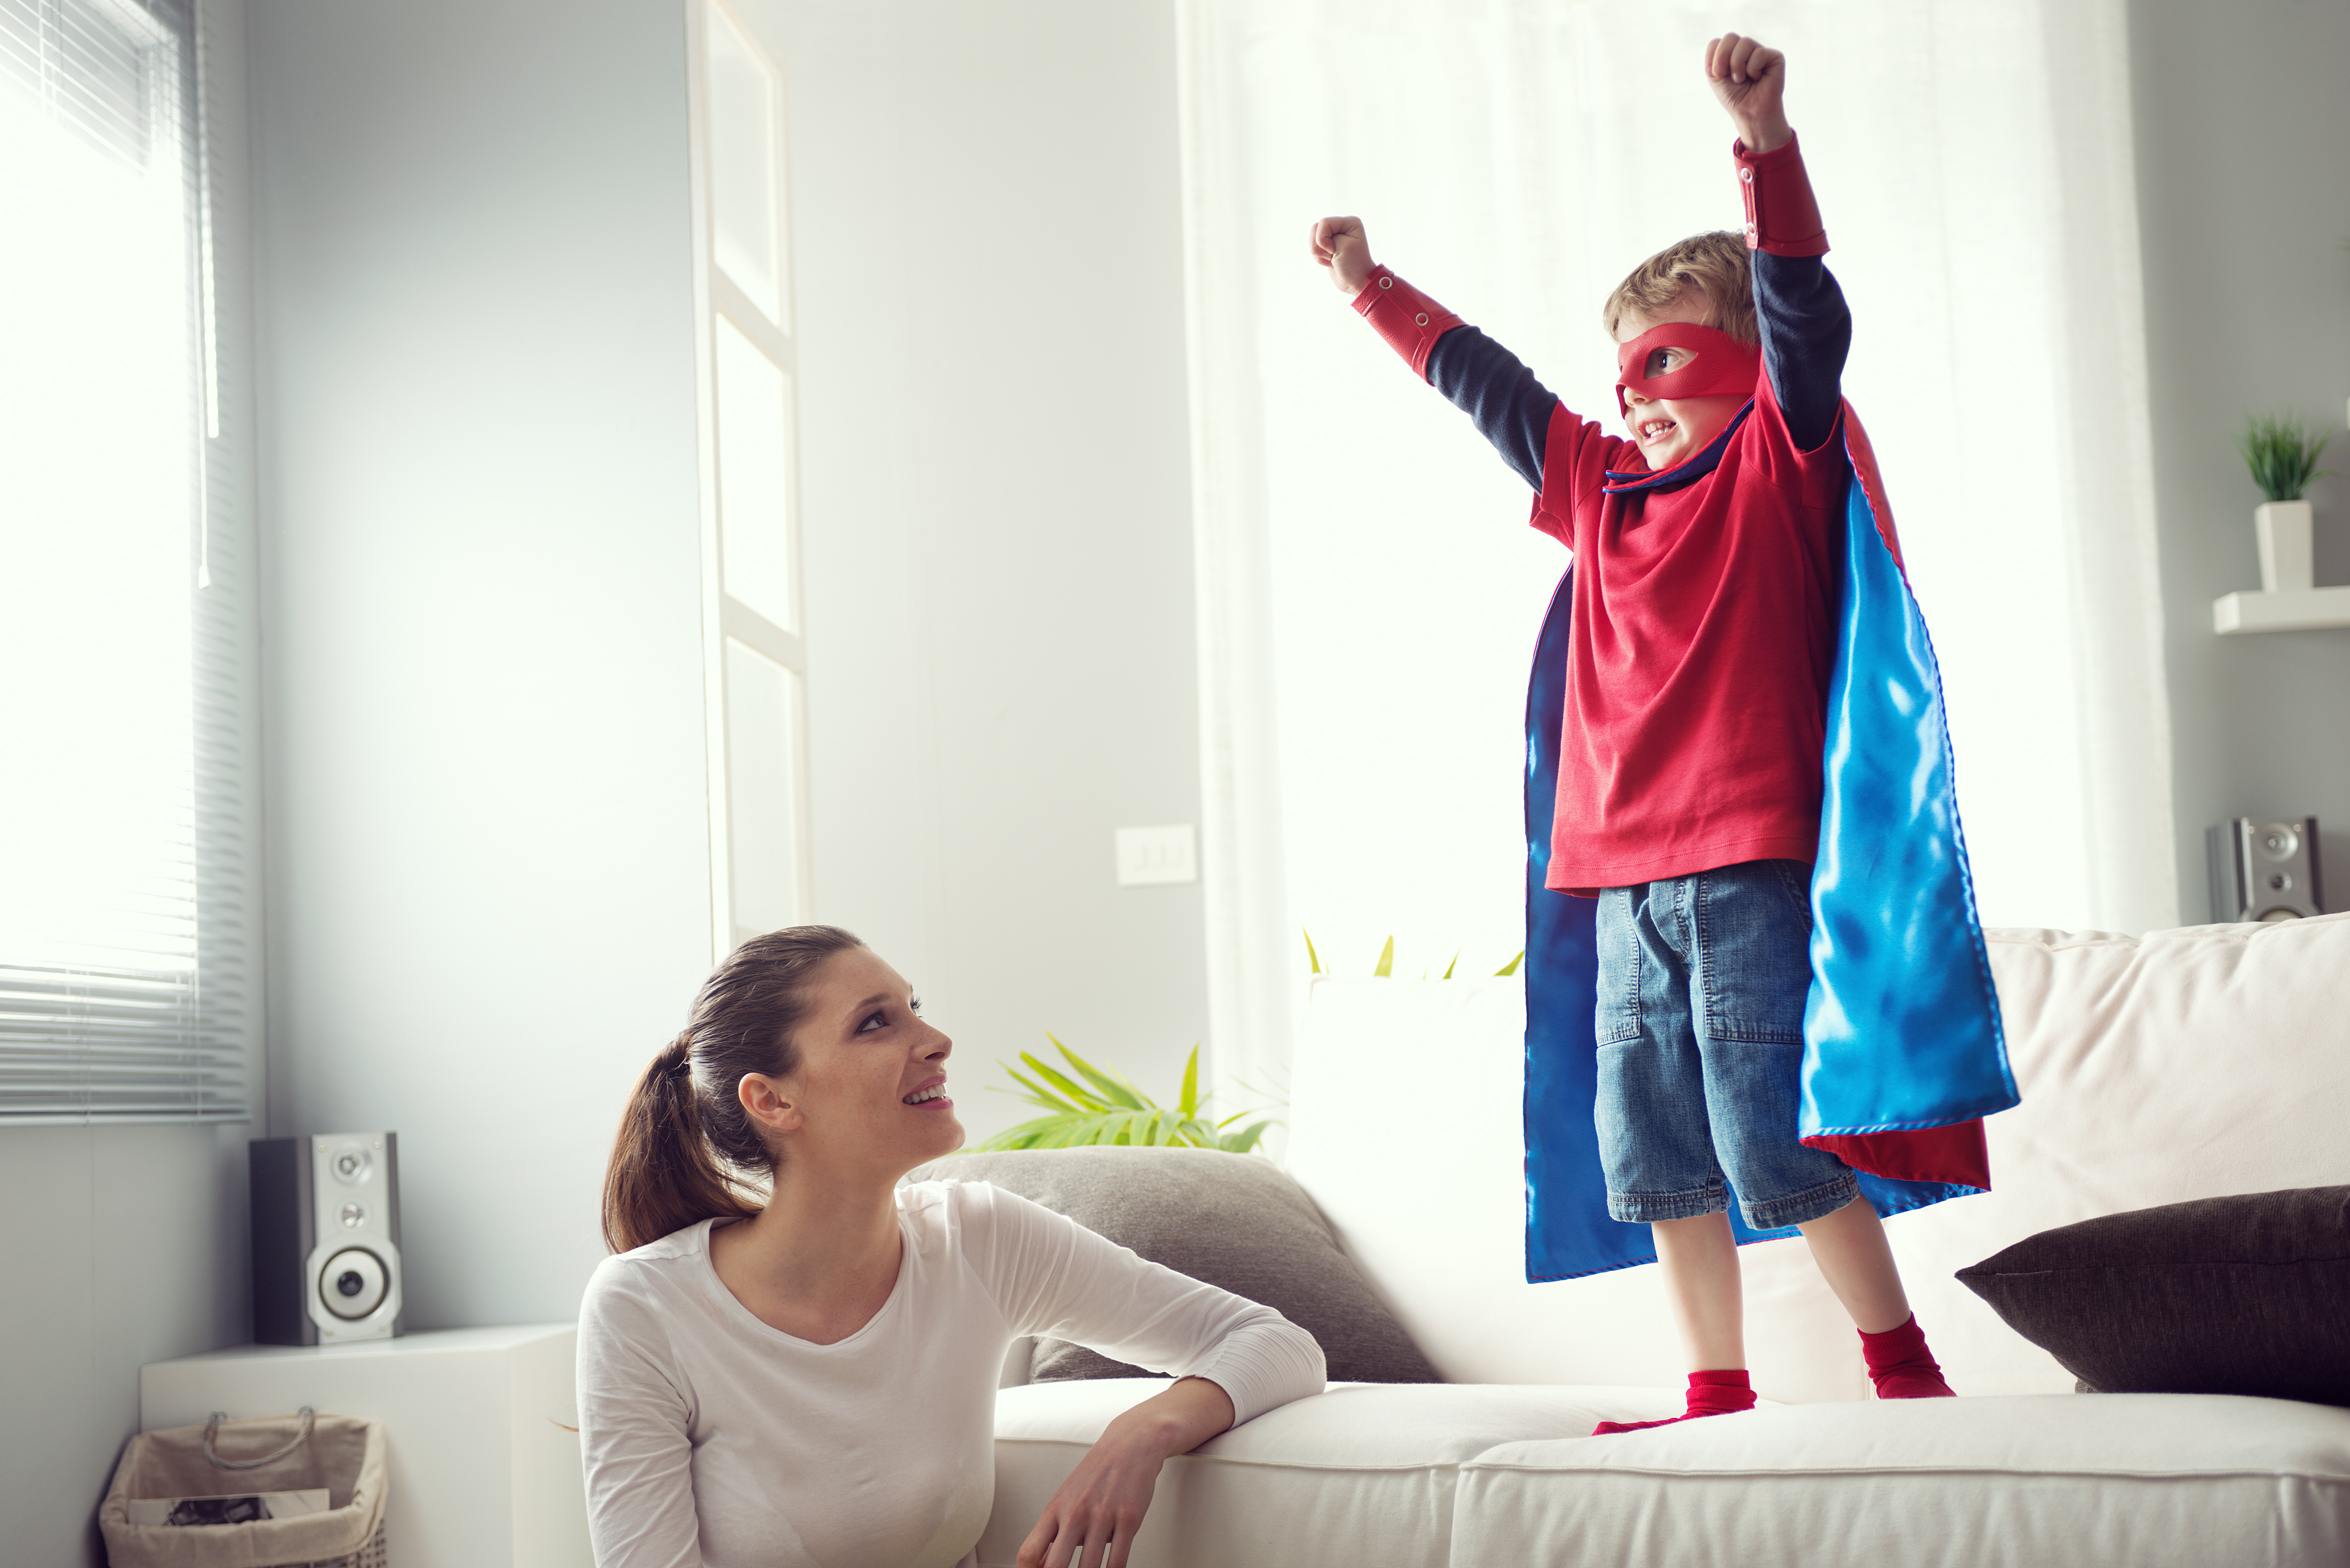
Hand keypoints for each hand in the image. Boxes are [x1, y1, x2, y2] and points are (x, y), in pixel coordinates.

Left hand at [1016, 1377, 1235, 1567]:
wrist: (1130, 1444)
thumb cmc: (1095, 1474)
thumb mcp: (1065, 1498)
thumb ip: (1054, 1532)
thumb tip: (1040, 1564)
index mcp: (1054, 1510)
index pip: (1029, 1553)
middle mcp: (1075, 1514)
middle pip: (1056, 1566)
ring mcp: (1102, 1517)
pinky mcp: (1128, 1519)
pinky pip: (1117, 1561)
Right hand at [1309, 216, 1374, 296]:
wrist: (1356, 281)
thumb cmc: (1353, 264)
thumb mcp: (1341, 246)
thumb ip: (1323, 235)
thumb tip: (1315, 237)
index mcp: (1349, 222)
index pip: (1324, 223)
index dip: (1323, 238)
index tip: (1333, 251)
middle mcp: (1342, 226)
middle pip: (1315, 228)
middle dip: (1319, 245)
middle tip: (1332, 255)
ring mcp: (1334, 236)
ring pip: (1313, 238)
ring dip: (1318, 252)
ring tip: (1331, 259)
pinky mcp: (1328, 245)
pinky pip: (1314, 247)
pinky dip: (1319, 257)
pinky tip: (1330, 261)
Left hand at [1703, 33, 1791, 152]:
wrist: (1750, 112)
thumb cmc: (1734, 96)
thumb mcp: (1716, 77)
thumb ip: (1714, 57)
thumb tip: (1721, 42)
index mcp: (1730, 53)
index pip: (1717, 42)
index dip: (1714, 58)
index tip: (1718, 75)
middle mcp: (1745, 50)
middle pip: (1730, 37)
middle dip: (1724, 58)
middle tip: (1729, 76)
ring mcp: (1760, 51)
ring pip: (1745, 43)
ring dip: (1738, 65)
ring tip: (1743, 79)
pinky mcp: (1775, 57)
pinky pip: (1759, 53)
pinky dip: (1753, 69)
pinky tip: (1758, 78)